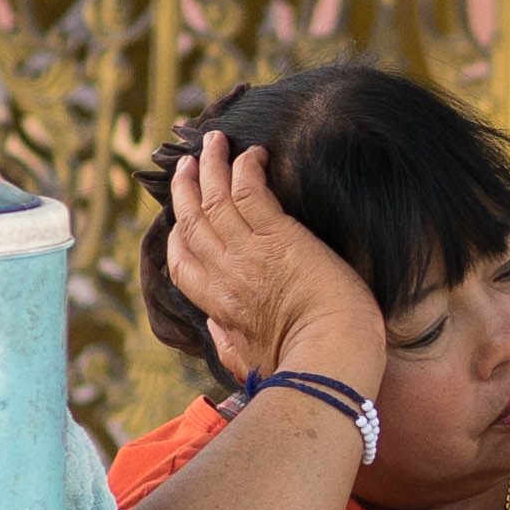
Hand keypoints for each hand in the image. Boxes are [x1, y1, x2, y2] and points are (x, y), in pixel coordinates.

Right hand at [163, 133, 385, 390]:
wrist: (331, 362)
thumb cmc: (303, 369)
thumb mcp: (251, 362)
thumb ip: (229, 343)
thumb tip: (217, 328)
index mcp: (218, 307)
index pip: (183, 263)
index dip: (178, 234)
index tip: (179, 216)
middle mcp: (225, 275)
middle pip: (192, 222)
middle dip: (186, 189)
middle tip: (186, 164)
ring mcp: (249, 253)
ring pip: (216, 198)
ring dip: (211, 164)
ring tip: (212, 140)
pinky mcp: (280, 236)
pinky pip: (251, 191)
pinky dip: (246, 168)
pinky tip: (252, 153)